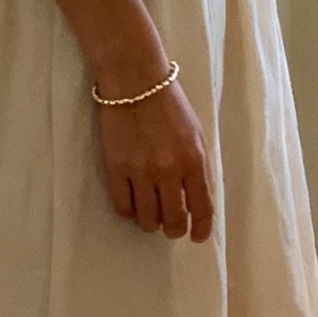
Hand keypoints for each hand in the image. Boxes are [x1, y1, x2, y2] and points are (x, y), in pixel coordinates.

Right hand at [94, 76, 214, 240]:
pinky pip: (123, 207)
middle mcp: (169, 170)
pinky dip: (129, 212)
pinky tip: (132, 204)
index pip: (202, 208)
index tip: (196, 236)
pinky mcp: (115, 169)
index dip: (200, 228)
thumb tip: (197, 198)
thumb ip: (198, 166)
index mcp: (194, 160)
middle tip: (170, 226)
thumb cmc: (169, 103)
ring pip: (148, 219)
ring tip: (150, 214)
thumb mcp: (196, 133)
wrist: (134, 80)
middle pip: (173, 220)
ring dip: (151, 223)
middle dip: (174, 229)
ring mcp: (140, 171)